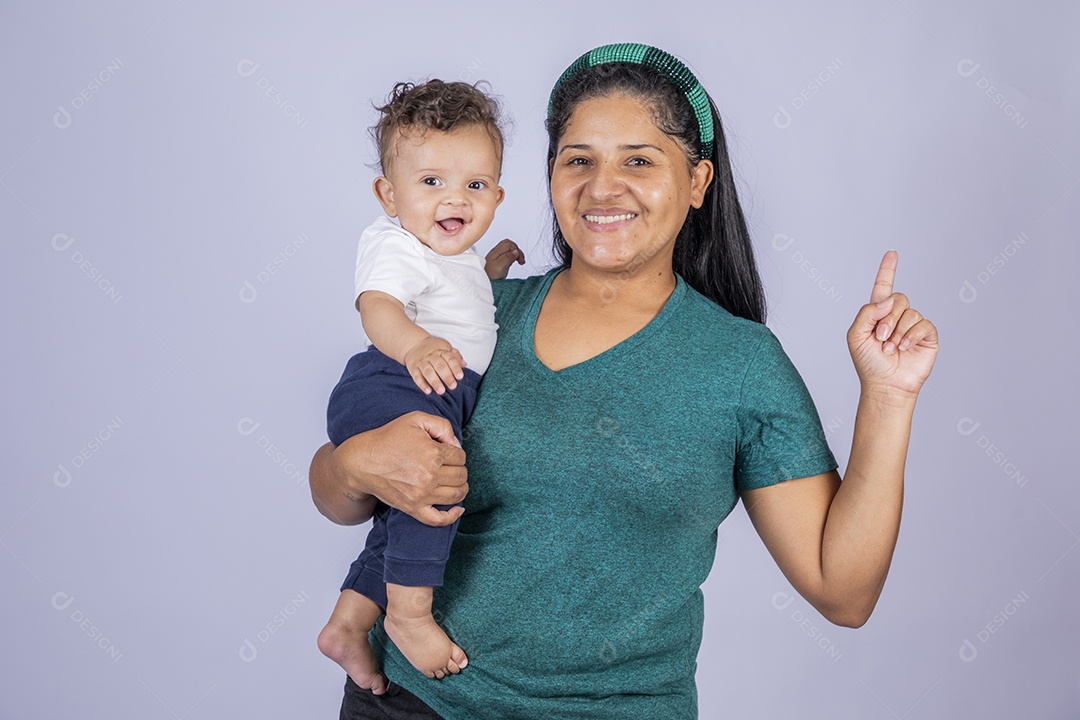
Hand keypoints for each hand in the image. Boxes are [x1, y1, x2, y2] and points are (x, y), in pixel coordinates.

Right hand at [334, 412, 467, 526]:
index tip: (447, 452)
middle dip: (459, 468)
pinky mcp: (413, 508)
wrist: (361, 462)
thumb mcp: (415, 419)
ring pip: (457, 495)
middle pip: (461, 476)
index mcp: (433, 454)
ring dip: (460, 487)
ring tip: (453, 481)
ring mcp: (422, 495)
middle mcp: (430, 476)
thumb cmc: (387, 438)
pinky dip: (452, 516)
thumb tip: (456, 444)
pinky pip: (438, 520)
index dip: (457, 453)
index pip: (461, 457)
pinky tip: (458, 509)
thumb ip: (441, 426)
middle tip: (449, 465)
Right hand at [404, 336, 465, 394]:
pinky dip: (422, 384)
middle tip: (453, 386)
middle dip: (446, 376)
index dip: (455, 367)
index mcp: (441, 350)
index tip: (460, 376)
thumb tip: (464, 364)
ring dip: (434, 382)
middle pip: (439, 365)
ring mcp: (421, 362)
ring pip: (428, 372)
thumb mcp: (446, 348)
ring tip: (441, 391)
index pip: (450, 358)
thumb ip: (455, 356)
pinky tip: (428, 391)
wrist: (414, 344)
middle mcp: (431, 356)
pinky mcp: (413, 368)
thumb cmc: (434, 348)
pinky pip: (416, 376)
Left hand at [484, 239, 524, 279]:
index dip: (516, 250)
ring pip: (509, 248)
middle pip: (510, 244)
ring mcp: (498, 255)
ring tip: (520, 261)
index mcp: (496, 251)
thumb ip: (508, 257)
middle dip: (517, 250)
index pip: (509, 244)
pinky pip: (508, 253)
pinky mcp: (500, 260)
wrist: (484, 280)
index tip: (519, 259)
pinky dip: (513, 256)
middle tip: (520, 259)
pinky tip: (515, 261)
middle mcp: (497, 252)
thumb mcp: (500, 266)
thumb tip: (516, 251)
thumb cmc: (490, 274)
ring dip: (516, 253)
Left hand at [847, 250, 938, 401]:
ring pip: (910, 312)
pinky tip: (904, 347)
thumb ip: (867, 312)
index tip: (892, 253)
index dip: (888, 269)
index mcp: (878, 313)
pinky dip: (911, 335)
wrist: (885, 385)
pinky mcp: (927, 336)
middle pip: (898, 298)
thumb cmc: (868, 362)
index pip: (883, 287)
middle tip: (880, 338)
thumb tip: (889, 299)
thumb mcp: (856, 335)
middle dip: (887, 319)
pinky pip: (924, 324)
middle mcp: (897, 316)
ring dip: (897, 331)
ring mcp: (913, 326)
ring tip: (890, 348)